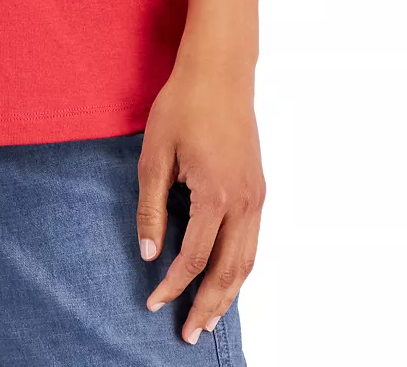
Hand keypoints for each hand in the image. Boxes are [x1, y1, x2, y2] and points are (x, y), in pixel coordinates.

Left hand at [136, 57, 264, 344]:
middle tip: (188, 334)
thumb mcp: (155, 154)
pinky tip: (225, 279)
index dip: (171, 286)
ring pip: (247, 262)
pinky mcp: (259, 189)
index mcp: (214, 194)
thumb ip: (151, 206)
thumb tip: (147, 253)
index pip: (192, 258)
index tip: (152, 304)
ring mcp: (256, 196)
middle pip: (228, 272)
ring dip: (228, 294)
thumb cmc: (183, 106)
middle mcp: (243, 202)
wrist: (220, 72)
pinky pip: (253, 242)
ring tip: (208, 319)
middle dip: (208, 306)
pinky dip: (240, 268)